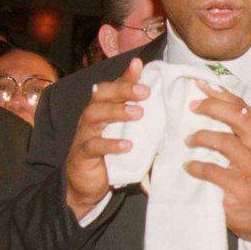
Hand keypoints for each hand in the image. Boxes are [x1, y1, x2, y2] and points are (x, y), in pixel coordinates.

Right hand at [65, 58, 148, 218]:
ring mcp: (84, 135)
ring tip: (138, 113)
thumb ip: (140, 118)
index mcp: (103, 109)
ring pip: (94, 116)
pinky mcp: (82, 154)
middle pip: (101, 96)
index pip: (112, 86)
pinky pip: (93, 146)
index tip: (139, 64)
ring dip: (117, 112)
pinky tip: (127, 145)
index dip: (125, 75)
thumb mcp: (127, 133)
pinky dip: (110, 144)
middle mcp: (91, 117)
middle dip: (122, 90)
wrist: (86, 185)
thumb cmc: (111, 153)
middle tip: (145, 91)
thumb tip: (168, 103)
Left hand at [185, 80, 250, 242]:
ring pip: (226, 142)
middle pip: (240, 118)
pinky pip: (214, 171)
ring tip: (188, 140)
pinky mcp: (242, 187)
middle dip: (213, 108)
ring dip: (202, 137)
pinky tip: (188, 167)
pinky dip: (197, 167)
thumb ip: (238, 133)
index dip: (222, 94)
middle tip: (193, 107)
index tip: (201, 85)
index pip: (245, 108)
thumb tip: (207, 106)